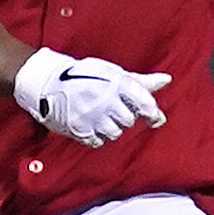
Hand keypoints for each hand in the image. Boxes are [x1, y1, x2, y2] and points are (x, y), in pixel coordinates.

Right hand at [13, 49, 171, 147]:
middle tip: (110, 108)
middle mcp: (106, 100)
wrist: (46, 80)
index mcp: (116, 83)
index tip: (155, 119)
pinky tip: (90, 125)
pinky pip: (98, 142)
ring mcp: (92, 117)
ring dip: (110, 127)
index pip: (144, 102)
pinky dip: (97, 136)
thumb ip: (140, 81)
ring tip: (99, 116)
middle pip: (129, 121)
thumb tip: (167, 80)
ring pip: (115, 133)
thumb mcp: (111, 72)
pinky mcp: (79, 130)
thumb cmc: (83, 75)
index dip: (152, 113)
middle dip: (124, 116)